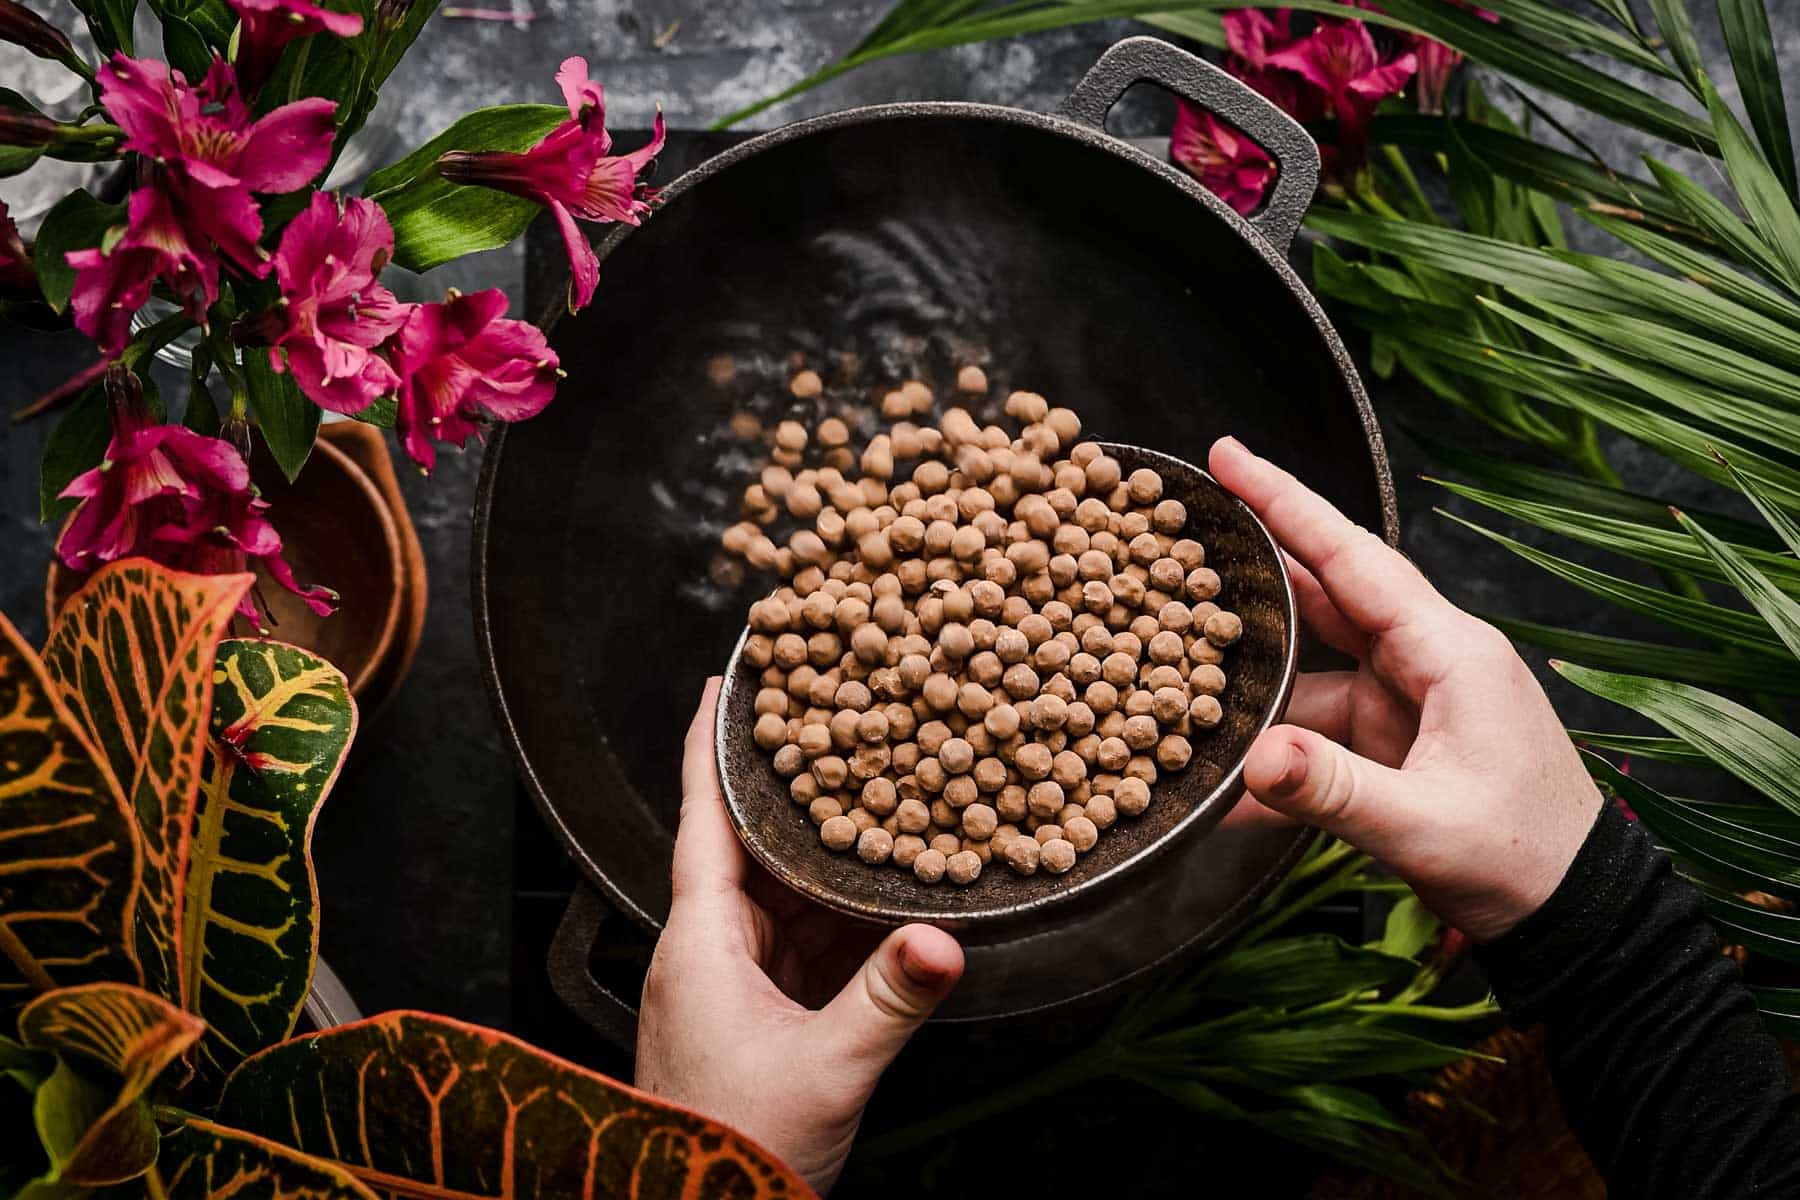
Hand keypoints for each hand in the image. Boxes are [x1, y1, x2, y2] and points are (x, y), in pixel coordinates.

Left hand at [634, 679, 965, 1195]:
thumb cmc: (733, 1146)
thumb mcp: (824, 1071)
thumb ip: (887, 1002)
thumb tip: (944, 943)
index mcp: (700, 942)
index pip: (702, 819)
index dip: (711, 748)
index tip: (726, 684)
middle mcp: (709, 951)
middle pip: (752, 848)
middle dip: (799, 795)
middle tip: (846, 733)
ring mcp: (731, 985)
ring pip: (784, 898)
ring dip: (830, 861)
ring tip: (884, 805)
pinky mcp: (758, 1018)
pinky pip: (802, 946)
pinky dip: (843, 921)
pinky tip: (889, 903)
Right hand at [1209, 437, 1603, 941]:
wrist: (1576, 918)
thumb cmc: (1526, 859)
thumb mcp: (1426, 825)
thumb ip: (1333, 791)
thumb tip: (1250, 758)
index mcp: (1449, 653)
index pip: (1353, 559)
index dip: (1286, 504)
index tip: (1230, 456)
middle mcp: (1425, 663)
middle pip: (1323, 595)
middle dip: (1253, 564)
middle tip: (1179, 529)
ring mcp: (1407, 706)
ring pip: (1309, 667)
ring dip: (1248, 676)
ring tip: (1171, 667)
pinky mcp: (1393, 749)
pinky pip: (1316, 735)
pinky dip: (1271, 755)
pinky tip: (1220, 786)